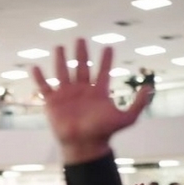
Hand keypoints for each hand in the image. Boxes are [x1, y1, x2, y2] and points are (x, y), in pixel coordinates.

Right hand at [31, 38, 149, 163]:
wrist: (84, 145)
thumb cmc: (104, 133)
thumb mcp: (126, 118)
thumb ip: (138, 104)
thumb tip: (149, 88)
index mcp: (98, 92)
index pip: (103, 72)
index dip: (106, 60)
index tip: (109, 47)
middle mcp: (82, 91)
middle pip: (81, 67)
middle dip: (81, 53)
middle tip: (80, 39)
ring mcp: (66, 95)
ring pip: (63, 73)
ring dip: (61, 60)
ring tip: (59, 47)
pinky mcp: (52, 103)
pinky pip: (44, 87)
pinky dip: (39, 78)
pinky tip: (34, 67)